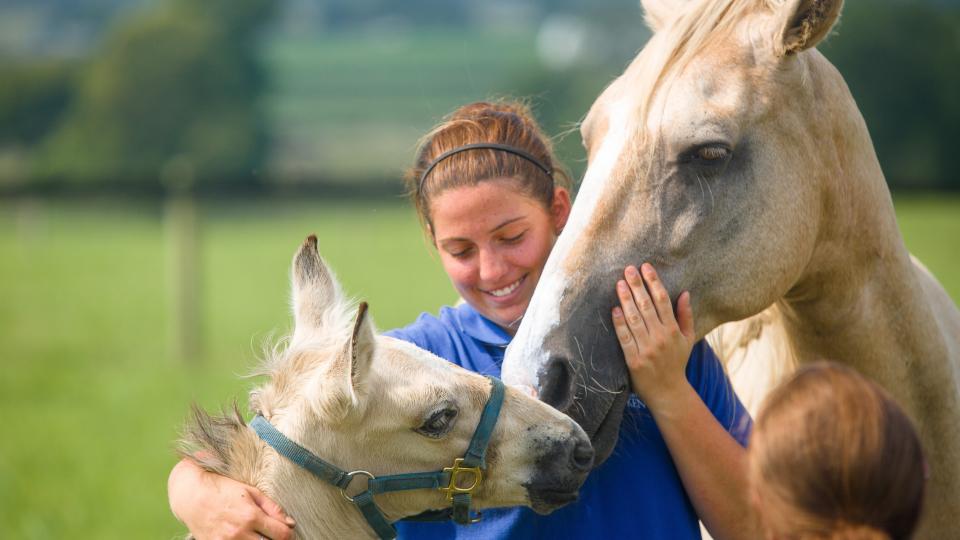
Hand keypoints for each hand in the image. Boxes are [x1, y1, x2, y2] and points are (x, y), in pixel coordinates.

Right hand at [168, 458, 294, 539]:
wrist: (191, 496)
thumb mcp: (250, 492)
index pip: (281, 535)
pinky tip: (245, 538)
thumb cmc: (222, 489)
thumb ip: (272, 507)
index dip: (288, 534)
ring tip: (259, 536)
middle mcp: (239, 532)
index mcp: (251, 516)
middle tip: (273, 534)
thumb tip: (290, 522)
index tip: (286, 530)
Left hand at [611, 263, 695, 411]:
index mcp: (673, 330)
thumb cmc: (677, 363)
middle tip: (628, 269)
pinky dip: (619, 323)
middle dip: (637, 285)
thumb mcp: (687, 339)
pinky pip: (625, 338)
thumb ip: (685, 316)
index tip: (645, 267)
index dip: (653, 282)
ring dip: (626, 300)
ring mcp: (646, 349)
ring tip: (619, 284)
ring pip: (634, 319)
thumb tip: (685, 293)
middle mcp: (660, 337)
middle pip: (646, 306)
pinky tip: (614, 309)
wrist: (668, 392)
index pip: (662, 300)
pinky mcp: (633, 359)